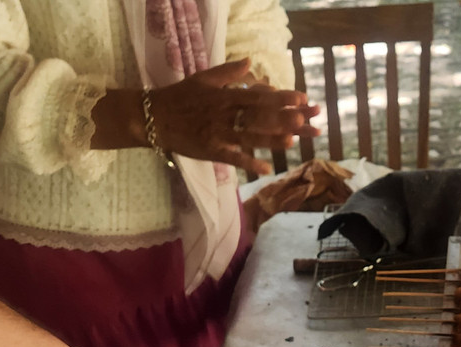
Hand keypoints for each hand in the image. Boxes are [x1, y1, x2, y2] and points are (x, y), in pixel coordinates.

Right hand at [150, 58, 320, 175]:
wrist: (154, 117)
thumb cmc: (180, 96)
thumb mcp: (204, 78)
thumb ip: (229, 72)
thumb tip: (250, 61)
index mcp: (225, 96)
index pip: (258, 96)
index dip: (281, 97)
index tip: (301, 99)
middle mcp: (224, 114)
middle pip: (259, 117)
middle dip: (284, 118)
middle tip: (307, 121)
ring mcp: (218, 133)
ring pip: (248, 137)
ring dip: (270, 140)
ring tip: (291, 142)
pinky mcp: (211, 150)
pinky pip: (233, 158)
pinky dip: (250, 164)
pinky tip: (267, 169)